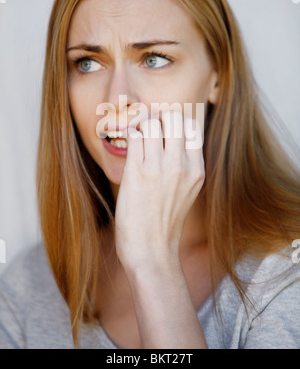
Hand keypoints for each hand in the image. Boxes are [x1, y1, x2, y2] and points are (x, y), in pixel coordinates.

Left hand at [115, 110, 204, 271]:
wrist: (152, 251)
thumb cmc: (165, 221)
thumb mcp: (187, 190)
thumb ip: (184, 163)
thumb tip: (171, 135)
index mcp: (197, 169)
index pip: (192, 125)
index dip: (176, 122)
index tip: (164, 131)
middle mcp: (181, 165)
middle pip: (173, 116)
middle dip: (158, 118)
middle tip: (149, 132)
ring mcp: (159, 168)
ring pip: (151, 122)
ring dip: (141, 126)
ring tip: (137, 141)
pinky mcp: (137, 173)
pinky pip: (133, 136)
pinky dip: (129, 136)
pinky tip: (128, 149)